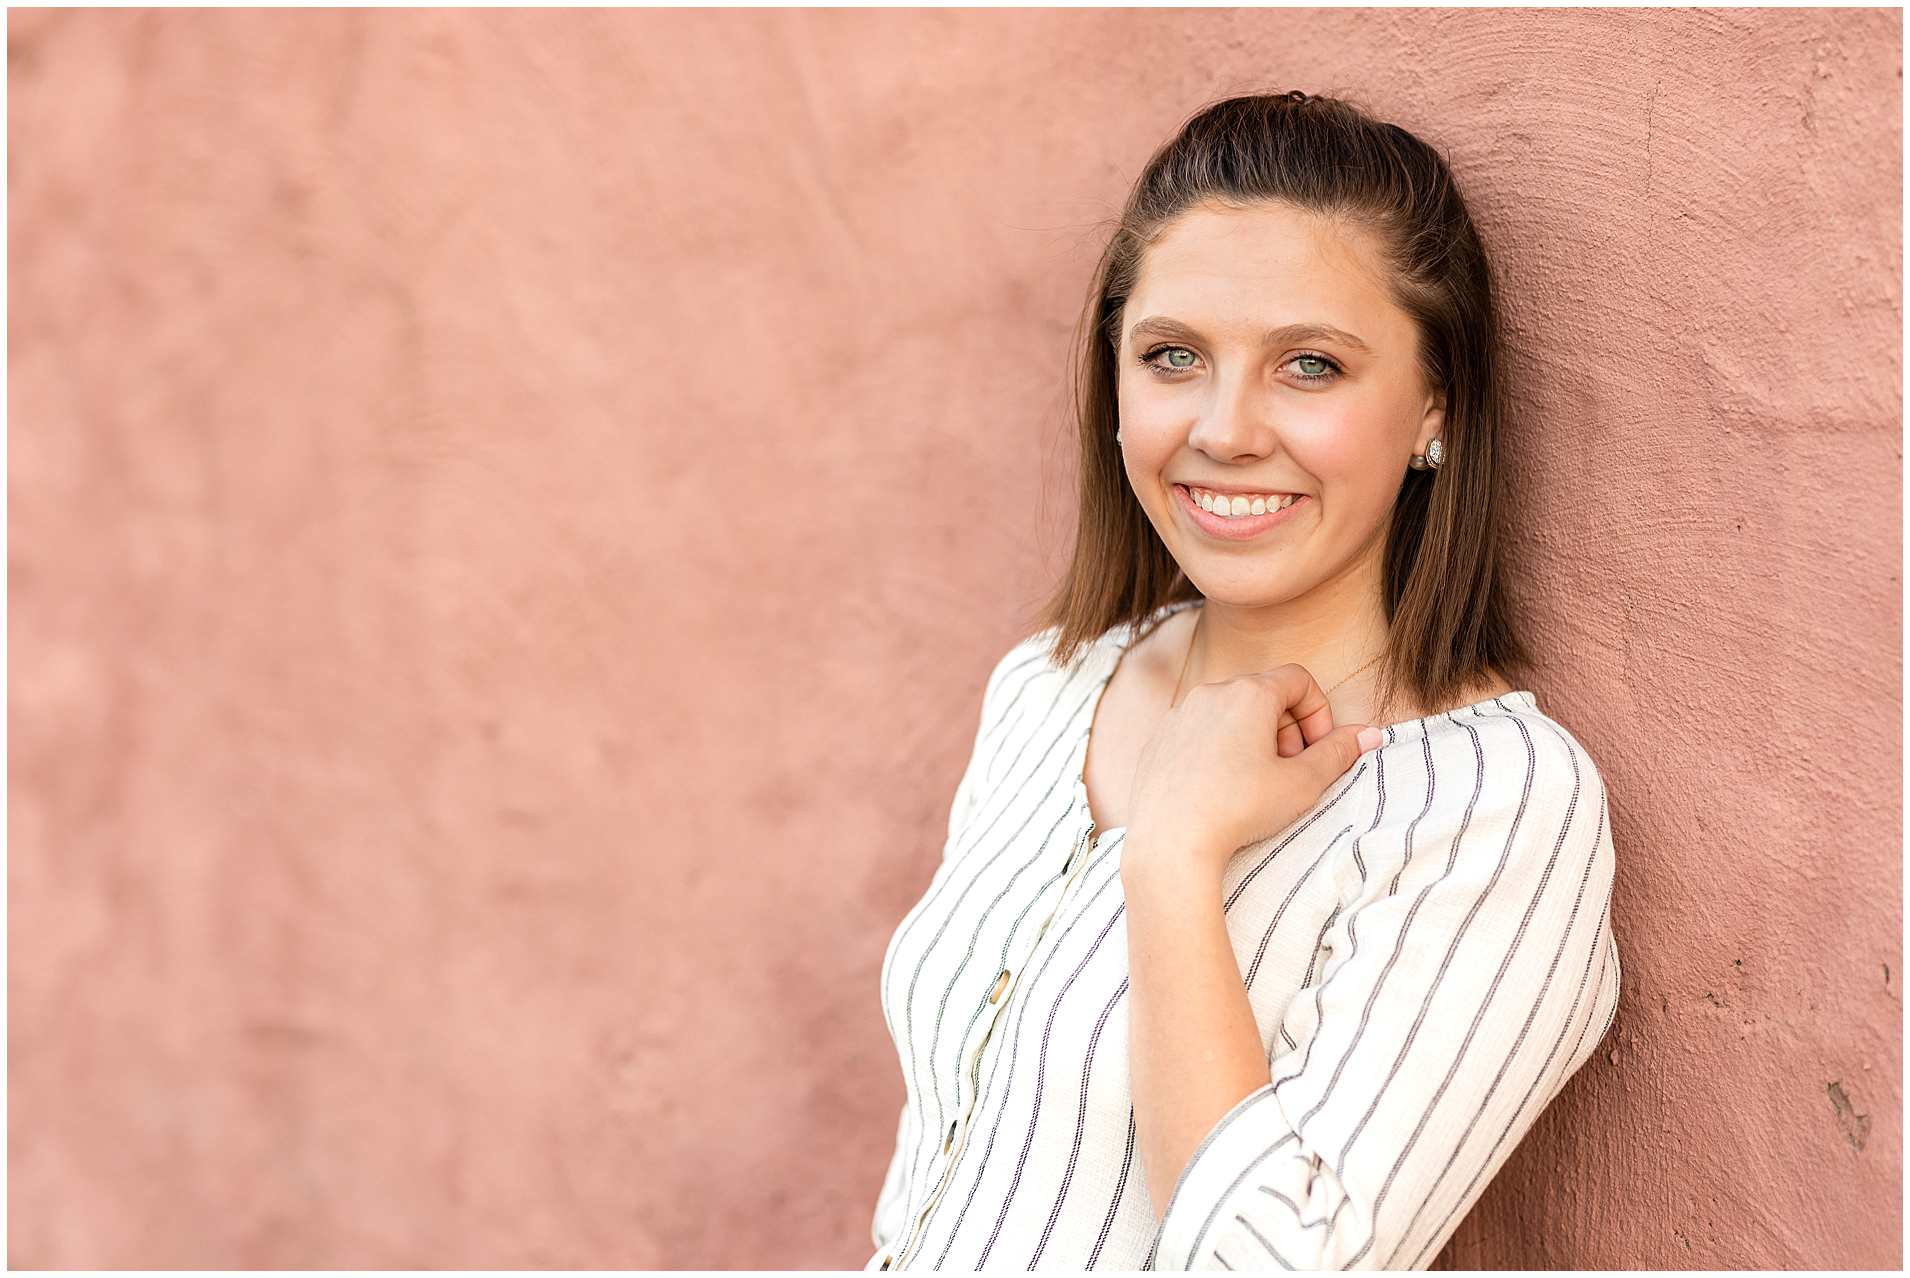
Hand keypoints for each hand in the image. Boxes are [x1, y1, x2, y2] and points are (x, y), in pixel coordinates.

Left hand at [1123, 664, 1384, 879]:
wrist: (1169, 841)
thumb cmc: (1239, 809)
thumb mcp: (1301, 783)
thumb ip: (1338, 753)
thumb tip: (1369, 734)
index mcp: (1249, 693)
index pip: (1298, 679)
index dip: (1318, 713)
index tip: (1317, 751)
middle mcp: (1210, 692)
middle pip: (1264, 695)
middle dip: (1287, 729)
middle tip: (1289, 772)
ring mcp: (1179, 714)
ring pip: (1230, 713)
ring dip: (1253, 740)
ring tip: (1255, 784)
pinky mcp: (1158, 739)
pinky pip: (1199, 732)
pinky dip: (1219, 750)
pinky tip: (1220, 790)